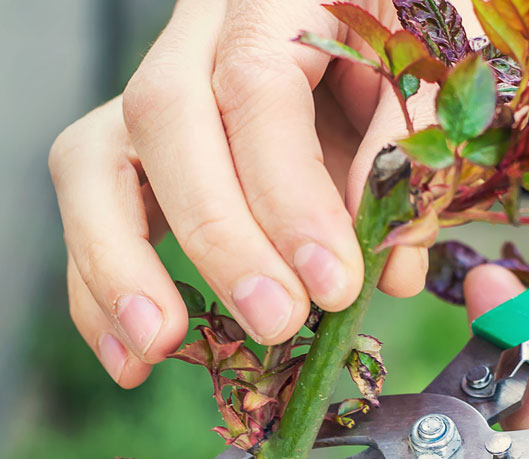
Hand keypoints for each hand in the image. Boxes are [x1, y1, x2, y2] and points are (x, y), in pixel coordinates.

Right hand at [50, 0, 469, 386]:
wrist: (376, 12)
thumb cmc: (411, 39)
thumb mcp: (435, 73)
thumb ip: (412, 153)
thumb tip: (387, 268)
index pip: (257, 85)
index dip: (288, 193)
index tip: (332, 281)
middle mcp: (200, 30)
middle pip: (165, 117)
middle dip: (219, 238)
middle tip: (275, 321)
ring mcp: (158, 82)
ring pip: (94, 157)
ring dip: (121, 264)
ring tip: (162, 345)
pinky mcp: (140, 141)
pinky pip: (94, 202)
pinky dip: (103, 284)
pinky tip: (135, 355)